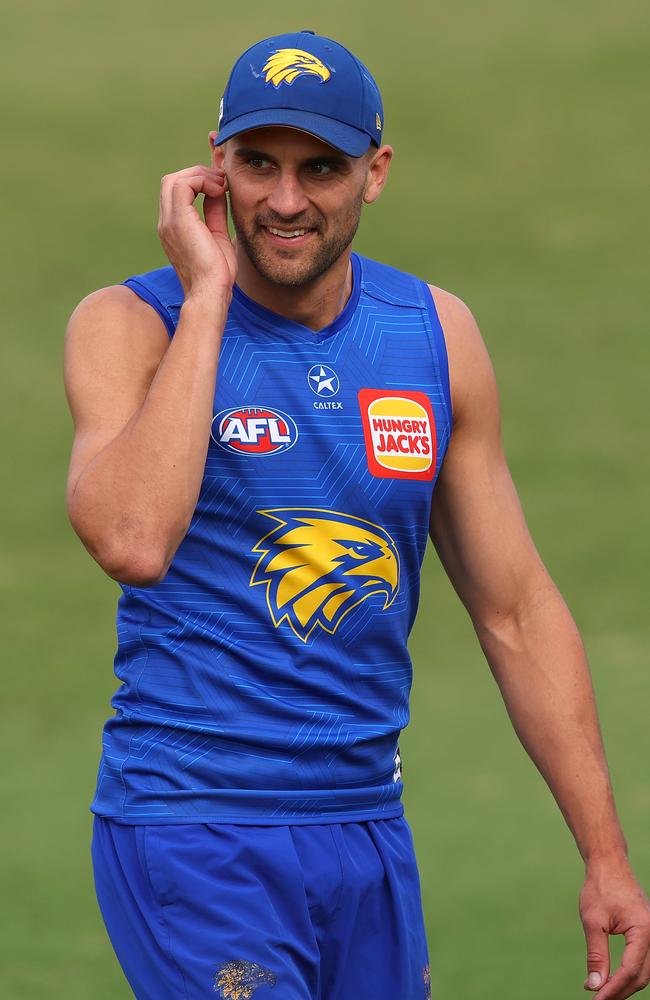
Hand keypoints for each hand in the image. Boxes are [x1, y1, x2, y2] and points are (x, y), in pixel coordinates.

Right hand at [157, 165, 236, 297]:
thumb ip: (214, 213)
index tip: (221, 187)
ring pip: (174, 180)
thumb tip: (218, 192)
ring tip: (221, 184)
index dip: (198, 182)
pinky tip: (219, 190)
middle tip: (221, 181)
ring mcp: (169, 222)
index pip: (176, 193)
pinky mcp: (178, 221)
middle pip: (171, 181)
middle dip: (198, 174)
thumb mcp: (217, 236)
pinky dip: (202, 181)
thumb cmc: (217, 275)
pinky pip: (183, 185)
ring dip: (200, 175)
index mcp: (173, 228)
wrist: (210, 293)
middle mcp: (166, 223)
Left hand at [580, 858, 649, 998]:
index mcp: (644, 931)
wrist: (609, 865)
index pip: (630, 970)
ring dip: (625, 984)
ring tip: (603, 993)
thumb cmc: (600, 888)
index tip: (596, 999)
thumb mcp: (593, 921)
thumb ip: (596, 955)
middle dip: (620, 991)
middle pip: (641, 976)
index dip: (613, 989)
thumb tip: (594, 985)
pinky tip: (612, 978)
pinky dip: (628, 973)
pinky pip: (642, 960)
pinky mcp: (646, 933)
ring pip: (644, 971)